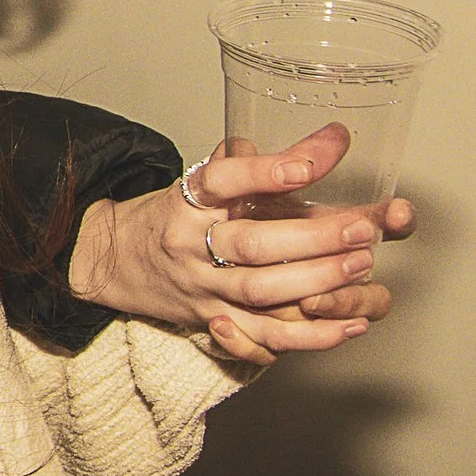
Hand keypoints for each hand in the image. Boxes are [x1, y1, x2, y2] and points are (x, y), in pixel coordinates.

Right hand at [68, 123, 407, 365]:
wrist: (114, 260)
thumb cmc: (170, 217)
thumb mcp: (200, 182)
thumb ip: (254, 162)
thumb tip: (327, 139)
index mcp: (187, 201)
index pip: (220, 181)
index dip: (263, 173)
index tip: (306, 167)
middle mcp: (191, 244)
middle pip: (250, 244)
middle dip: (312, 236)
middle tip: (361, 227)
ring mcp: (203, 287)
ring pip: (261, 291)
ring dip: (317, 279)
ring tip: (360, 263)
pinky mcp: (215, 321)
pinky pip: (265, 336)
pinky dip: (311, 335)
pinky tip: (350, 324)